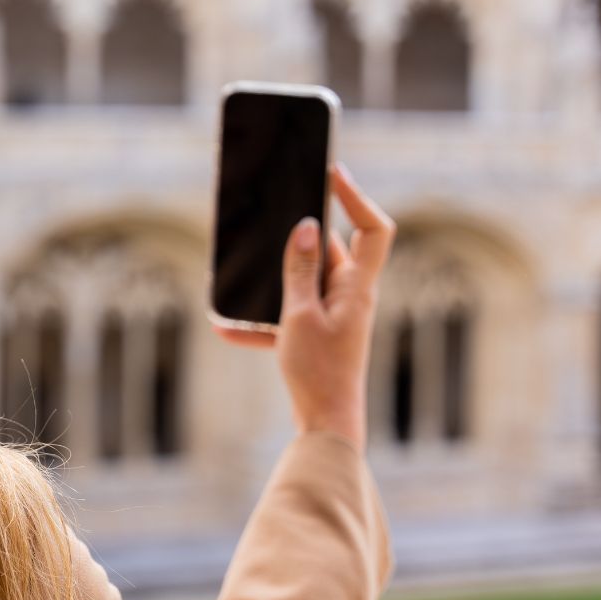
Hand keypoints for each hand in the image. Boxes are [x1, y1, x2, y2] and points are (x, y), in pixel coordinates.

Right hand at [213, 163, 395, 448]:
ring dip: (274, 279)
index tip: (331, 173)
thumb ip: (299, 269)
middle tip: (273, 211)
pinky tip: (227, 327)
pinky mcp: (318, 334)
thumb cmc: (319, 372)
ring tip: (243, 272)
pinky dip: (262, 319)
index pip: (373, 228)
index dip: (357, 197)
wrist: (325, 426)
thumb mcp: (299, 315)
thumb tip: (306, 226)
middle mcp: (351, 296)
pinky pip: (289, 313)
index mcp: (357, 286)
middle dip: (299, 235)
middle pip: (332, 249)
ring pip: (304, 280)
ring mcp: (335, 315)